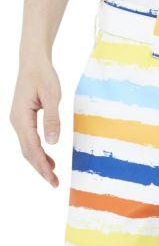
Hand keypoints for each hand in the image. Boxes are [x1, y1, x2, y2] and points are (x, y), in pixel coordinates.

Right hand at [10, 60, 60, 187]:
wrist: (33, 61)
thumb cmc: (44, 76)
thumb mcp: (52, 96)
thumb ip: (53, 119)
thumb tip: (53, 143)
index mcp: (21, 118)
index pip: (32, 148)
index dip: (42, 166)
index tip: (52, 179)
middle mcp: (16, 122)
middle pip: (27, 152)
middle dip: (41, 169)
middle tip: (55, 184)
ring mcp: (18, 121)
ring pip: (27, 148)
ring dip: (39, 163)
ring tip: (53, 176)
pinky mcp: (23, 120)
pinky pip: (29, 141)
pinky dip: (38, 153)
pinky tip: (49, 159)